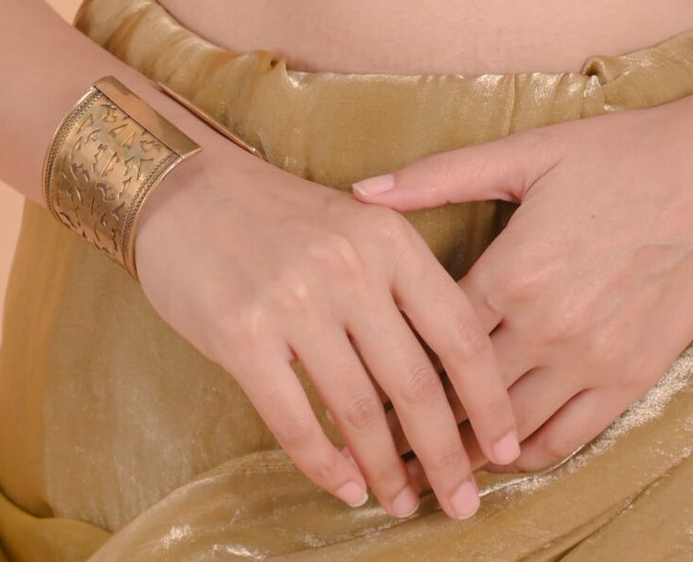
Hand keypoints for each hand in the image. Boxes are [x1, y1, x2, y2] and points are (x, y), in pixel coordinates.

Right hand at [132, 135, 521, 520]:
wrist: (185, 191)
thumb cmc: (280, 216)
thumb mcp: (357, 226)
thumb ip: (401, 287)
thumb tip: (448, 380)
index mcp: (388, 237)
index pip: (458, 331)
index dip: (488, 398)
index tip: (506, 445)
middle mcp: (348, 268)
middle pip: (416, 383)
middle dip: (446, 454)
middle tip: (463, 500)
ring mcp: (294, 302)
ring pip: (360, 412)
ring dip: (387, 471)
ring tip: (402, 503)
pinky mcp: (242, 336)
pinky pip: (297, 421)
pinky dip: (326, 466)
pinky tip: (345, 486)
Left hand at [349, 62, 692, 486]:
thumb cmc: (621, 154)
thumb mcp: (527, 152)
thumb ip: (440, 177)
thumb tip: (362, 190)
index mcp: (514, 270)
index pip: (431, 341)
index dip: (392, 365)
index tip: (362, 383)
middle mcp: (548, 327)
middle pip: (462, 397)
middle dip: (418, 421)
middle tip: (381, 440)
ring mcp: (593, 360)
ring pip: (511, 429)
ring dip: (468, 446)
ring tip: (432, 456)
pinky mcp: (631, 379)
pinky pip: (567, 438)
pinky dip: (529, 452)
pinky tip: (505, 449)